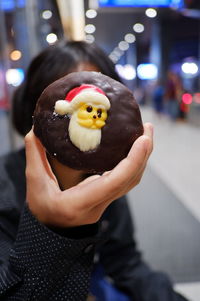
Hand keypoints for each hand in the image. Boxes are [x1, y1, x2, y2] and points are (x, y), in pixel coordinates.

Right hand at [25, 123, 152, 226]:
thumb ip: (35, 157)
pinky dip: (135, 161)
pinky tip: (134, 147)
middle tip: (147, 127)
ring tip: (145, 132)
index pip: (116, 181)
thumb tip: (34, 131)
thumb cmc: (43, 211)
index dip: (133, 160)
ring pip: (133, 178)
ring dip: (143, 156)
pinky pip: (127, 178)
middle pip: (132, 178)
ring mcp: (107, 199)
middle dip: (144, 152)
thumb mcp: (35, 185)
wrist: (53, 231)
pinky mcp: (108, 194)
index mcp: (84, 201)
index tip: (142, 139)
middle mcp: (101, 202)